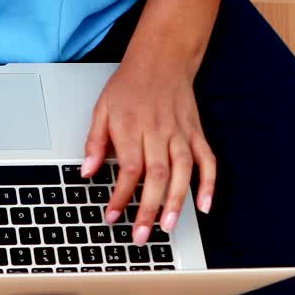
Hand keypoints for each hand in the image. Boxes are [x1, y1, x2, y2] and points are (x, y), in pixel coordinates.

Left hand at [79, 56, 215, 244]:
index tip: (112, 216)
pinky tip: (204, 206)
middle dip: (148, 208)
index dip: (120, 196)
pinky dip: (209, 183)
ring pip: (183, 171)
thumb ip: (94, 142)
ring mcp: (181, 133)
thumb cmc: (129, 86)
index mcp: (132, 127)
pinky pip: (207, 160)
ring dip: (177, 201)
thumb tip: (86, 172)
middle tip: (141, 235)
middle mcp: (158, 132)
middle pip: (156, 175)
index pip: (128, 169)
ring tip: (169, 227)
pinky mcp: (196, 133)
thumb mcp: (101, 109)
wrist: (162, 59)